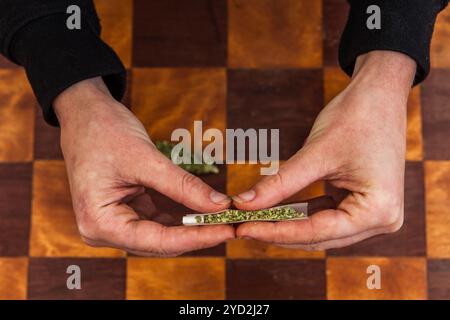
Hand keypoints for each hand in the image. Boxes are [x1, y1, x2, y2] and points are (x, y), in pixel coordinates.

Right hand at [54, 77, 233, 255]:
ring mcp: (114, 223)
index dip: (196, 237)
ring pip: (162, 235)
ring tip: (223, 218)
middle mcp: (104, 231)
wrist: (84, 114)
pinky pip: (158, 221)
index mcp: (100, 223)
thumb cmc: (103, 131)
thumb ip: (183, 186)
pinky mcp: (125, 212)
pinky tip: (204, 210)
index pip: (157, 241)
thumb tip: (220, 205)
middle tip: (232, 224)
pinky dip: (181, 216)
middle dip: (197, 233)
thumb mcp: (146, 159)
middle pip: (160, 242)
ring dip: (191, 227)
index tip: (227, 230)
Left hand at [233, 51, 415, 249]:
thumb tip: (242, 204)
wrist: (380, 94)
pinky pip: (326, 217)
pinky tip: (275, 210)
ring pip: (321, 230)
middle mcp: (382, 220)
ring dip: (288, 224)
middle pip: (319, 236)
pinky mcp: (363, 204)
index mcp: (378, 211)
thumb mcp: (315, 153)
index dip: (276, 233)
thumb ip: (278, 183)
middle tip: (242, 227)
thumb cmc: (356, 117)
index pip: (317, 232)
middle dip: (279, 231)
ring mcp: (374, 214)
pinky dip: (302, 213)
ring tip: (253, 221)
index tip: (243, 230)